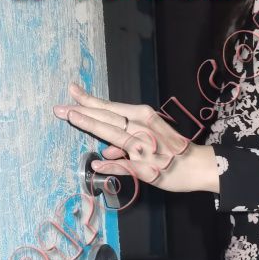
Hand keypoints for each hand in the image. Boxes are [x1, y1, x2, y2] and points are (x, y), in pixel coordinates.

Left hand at [53, 82, 218, 194]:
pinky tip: (97, 164)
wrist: (198, 166)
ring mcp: (144, 148)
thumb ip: (125, 145)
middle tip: (59, 107)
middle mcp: (141, 129)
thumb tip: (106, 151)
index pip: (110, 107)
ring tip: (72, 117)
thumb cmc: (173, 150)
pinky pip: (127, 167)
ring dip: (92, 125)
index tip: (71, 90)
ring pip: (115, 135)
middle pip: (108, 117)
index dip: (89, 100)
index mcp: (142, 117)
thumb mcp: (150, 139)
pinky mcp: (148, 169)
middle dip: (82, 111)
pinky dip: (112, 166)